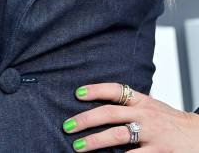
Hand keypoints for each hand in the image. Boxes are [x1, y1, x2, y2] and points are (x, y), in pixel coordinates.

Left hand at [61, 82, 198, 150]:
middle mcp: (145, 115)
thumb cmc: (171, 122)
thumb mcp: (153, 107)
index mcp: (142, 101)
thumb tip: (106, 100)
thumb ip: (132, 105)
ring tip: (77, 146)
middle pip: (110, 114)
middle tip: (67, 125)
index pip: (115, 90)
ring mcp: (151, 135)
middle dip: (86, 119)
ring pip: (117, 136)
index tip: (77, 93)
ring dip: (95, 142)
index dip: (96, 90)